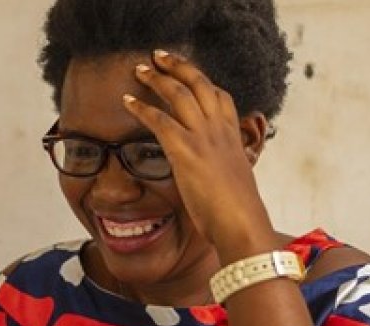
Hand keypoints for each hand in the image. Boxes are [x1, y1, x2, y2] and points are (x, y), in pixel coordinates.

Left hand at [122, 50, 274, 255]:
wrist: (242, 225)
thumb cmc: (237, 214)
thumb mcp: (234, 185)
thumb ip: (223, 174)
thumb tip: (218, 182)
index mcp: (233, 138)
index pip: (221, 98)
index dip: (203, 81)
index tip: (189, 73)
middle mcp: (220, 131)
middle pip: (199, 84)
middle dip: (178, 66)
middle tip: (159, 56)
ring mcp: (203, 138)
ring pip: (178, 94)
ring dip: (157, 78)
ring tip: (139, 69)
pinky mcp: (185, 151)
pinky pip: (159, 120)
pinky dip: (141, 108)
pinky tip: (127, 101)